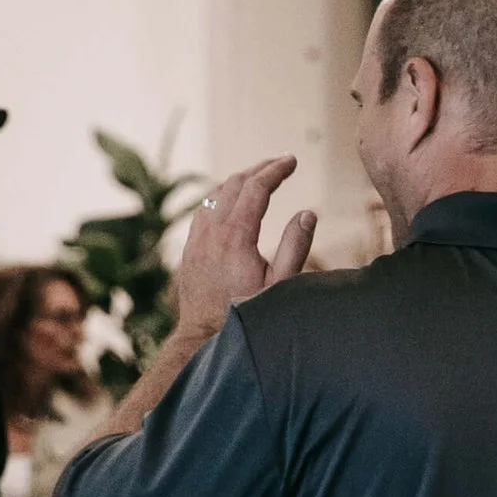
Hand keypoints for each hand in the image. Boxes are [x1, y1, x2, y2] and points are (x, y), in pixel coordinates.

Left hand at [174, 156, 316, 340]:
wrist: (204, 337)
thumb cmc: (247, 313)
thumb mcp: (281, 284)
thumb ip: (295, 246)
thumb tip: (308, 213)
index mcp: (236, 236)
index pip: (256, 189)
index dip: (276, 170)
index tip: (291, 160)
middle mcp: (212, 231)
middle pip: (234, 184)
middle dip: (259, 169)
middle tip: (281, 163)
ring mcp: (196, 239)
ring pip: (214, 195)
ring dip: (238, 181)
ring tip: (258, 178)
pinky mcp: (189, 250)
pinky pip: (202, 211)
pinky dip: (220, 197)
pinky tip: (230, 203)